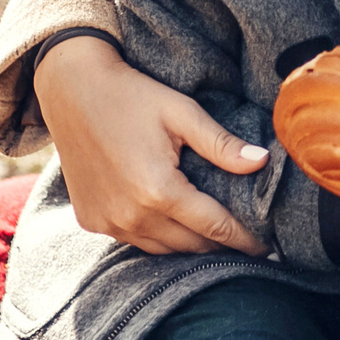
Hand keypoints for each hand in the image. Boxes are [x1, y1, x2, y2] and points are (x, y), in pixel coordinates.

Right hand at [32, 35, 269, 255]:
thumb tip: (263, 162)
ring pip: (163, 250)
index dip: (244, 239)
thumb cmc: (131, 95)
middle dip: (221, 244)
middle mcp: (131, 216)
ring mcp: (108, 223)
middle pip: (191, 245)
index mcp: (158, 190)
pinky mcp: (91, 221)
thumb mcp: (182, 112)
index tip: (267, 248)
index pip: (215, 227)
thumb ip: (222, 144)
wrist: (71, 90)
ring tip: (214, 234)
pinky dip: (157, 237)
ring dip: (189, 244)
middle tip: (245, 239)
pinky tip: (173, 223)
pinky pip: (135, 241)